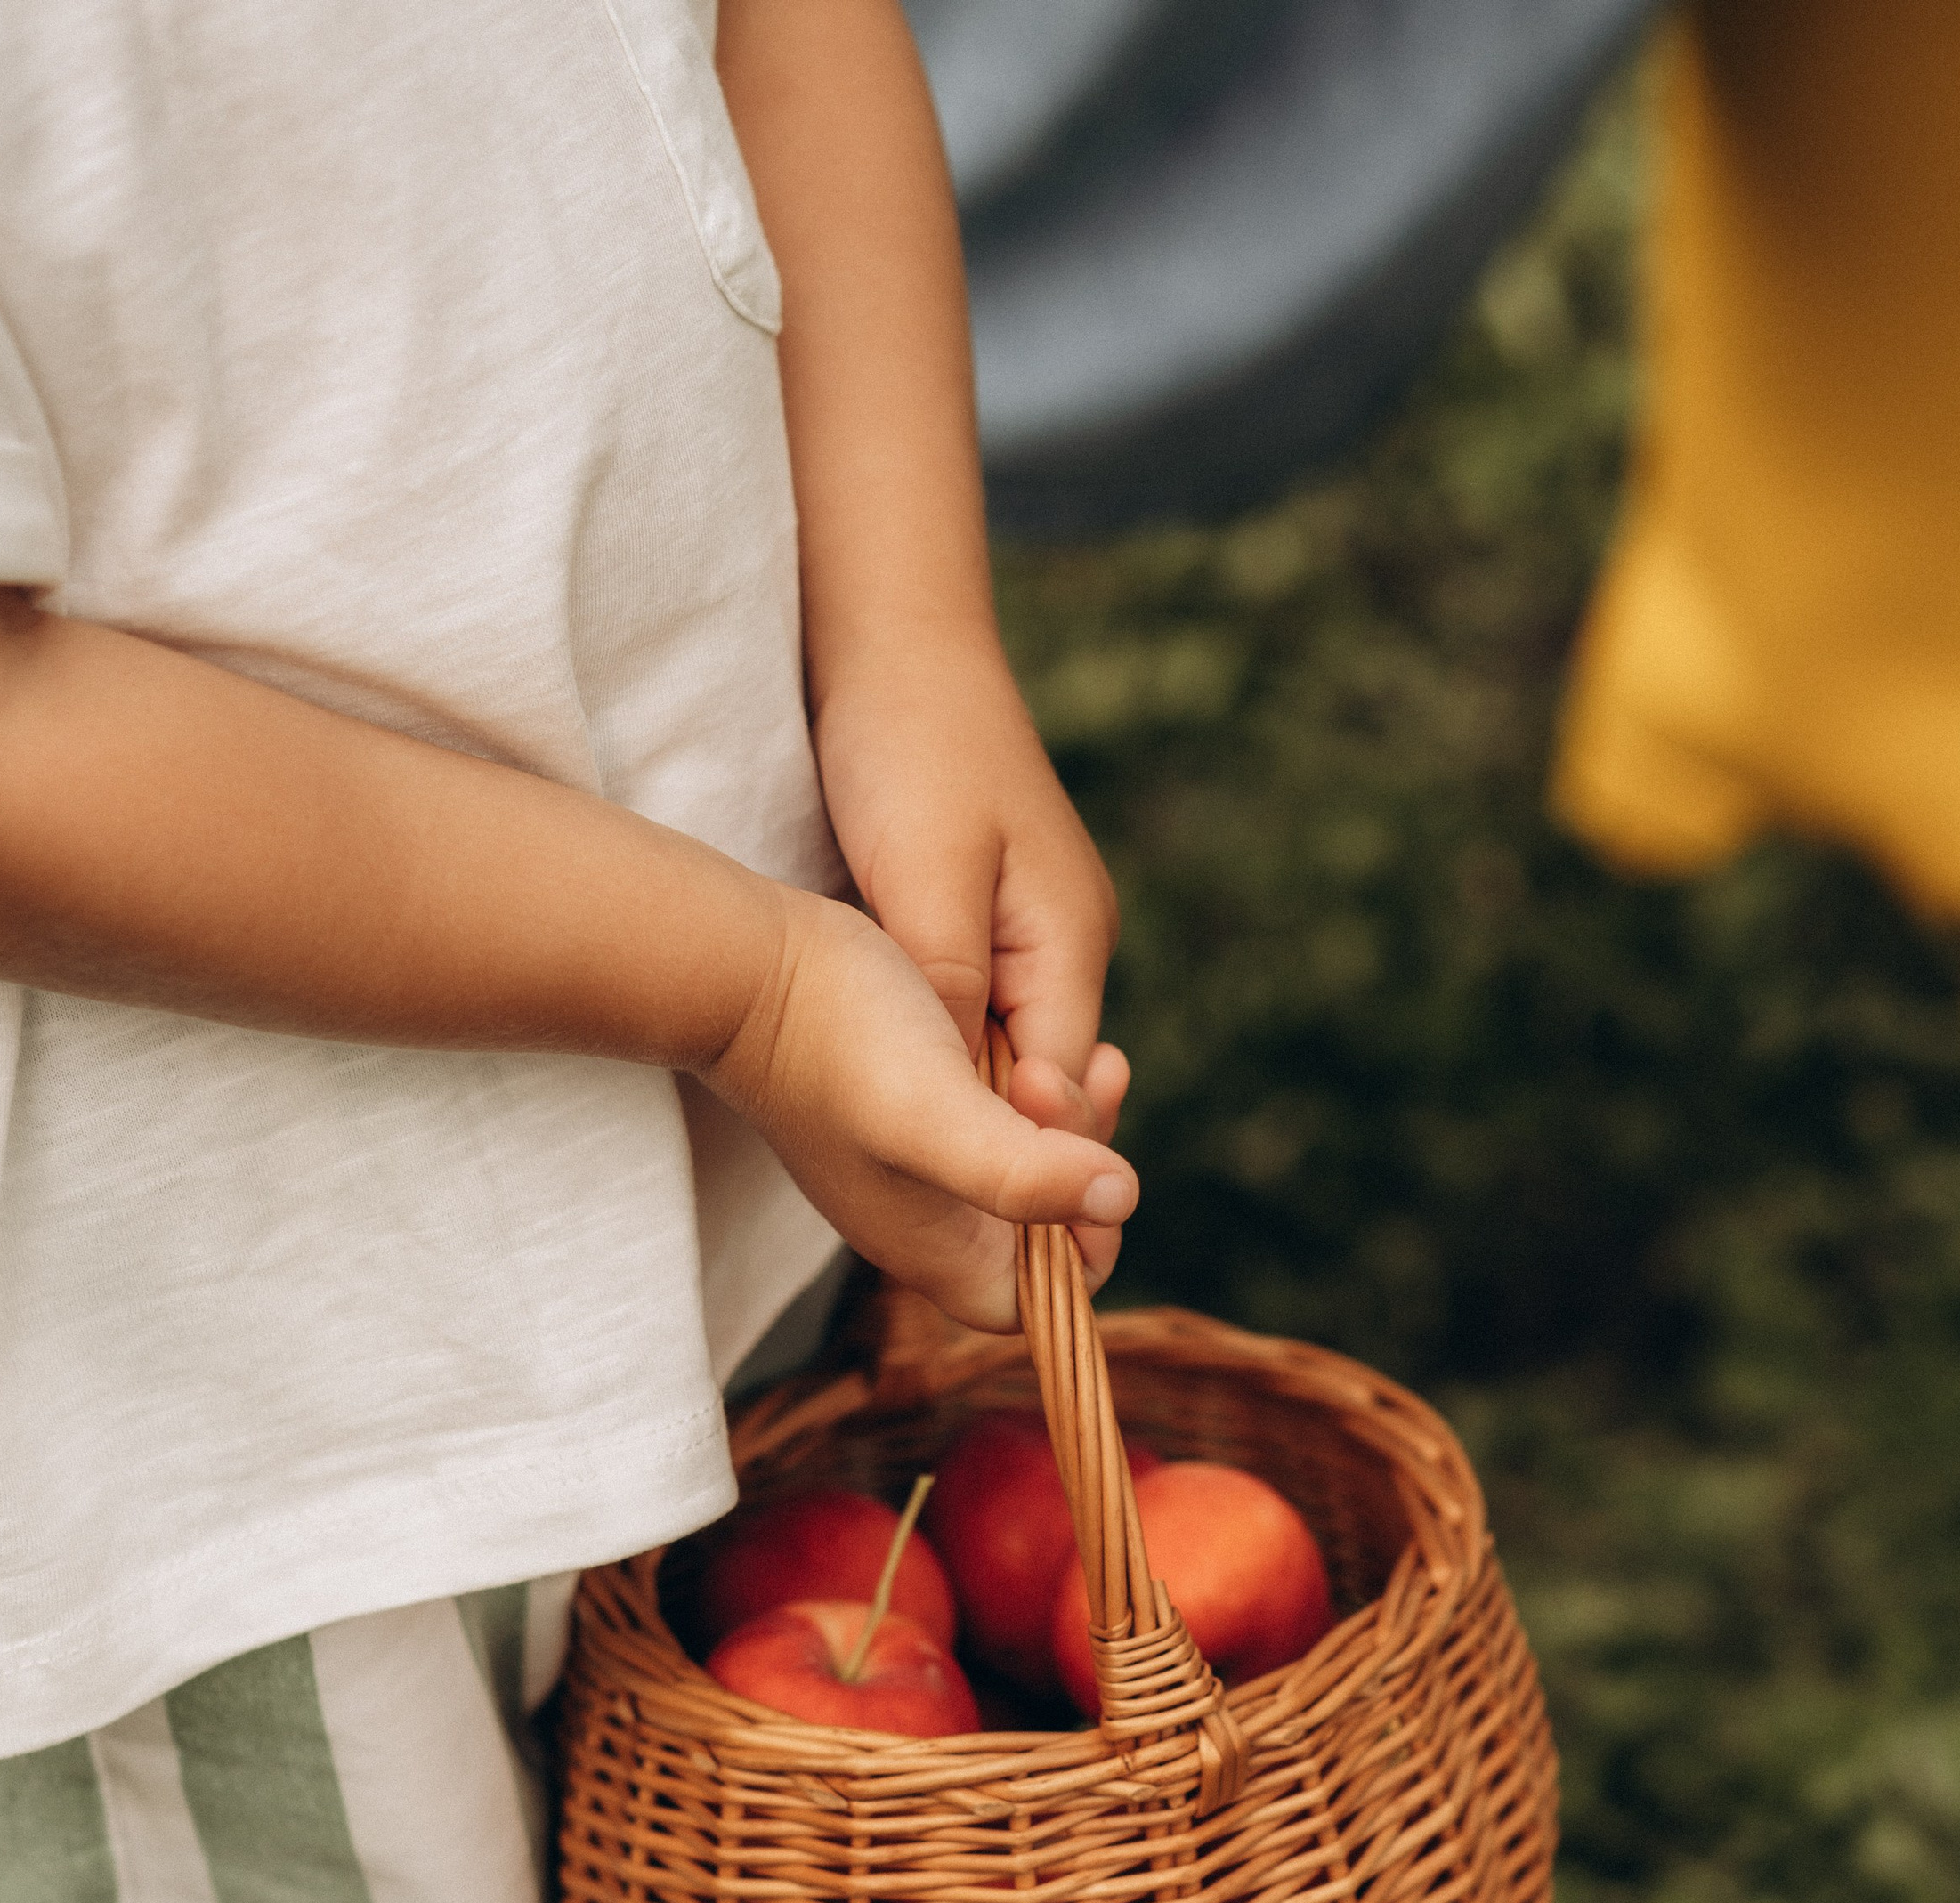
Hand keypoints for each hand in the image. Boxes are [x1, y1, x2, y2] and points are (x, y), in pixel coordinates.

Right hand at [703, 882, 1136, 1330]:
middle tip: (1055, 1076)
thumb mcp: (940, 1110)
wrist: (746, 968)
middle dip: (1076, 1159)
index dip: (1081, 1254)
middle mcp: (921, 1221)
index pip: (1034, 1305)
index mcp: (933, 1249)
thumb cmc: (837, 1039)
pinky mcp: (899, 1113)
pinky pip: (987, 1120)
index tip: (1089, 1169)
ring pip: (1017, 1166)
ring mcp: (907, 1167)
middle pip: (1036, 1230)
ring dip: (1058, 1115)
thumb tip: (1120, 1196)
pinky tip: (1026, 1034)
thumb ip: (1023, 1170)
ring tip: (1058, 1049)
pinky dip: (1023, 1084)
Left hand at [810, 631, 1131, 1179]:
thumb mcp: (925, 884)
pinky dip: (941, 1044)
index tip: (965, 1208)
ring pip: (1002, 1049)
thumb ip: (953, 994)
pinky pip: (975, 1009)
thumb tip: (989, 1102)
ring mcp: (1033, 927)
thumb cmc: (907, 749)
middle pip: (1038, 1081)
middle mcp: (1069, 943)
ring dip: (958, 1092)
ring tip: (900, 1150)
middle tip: (922, 1197)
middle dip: (991, 1133)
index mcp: (1071, 942)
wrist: (894, 637)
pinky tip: (888, 1071)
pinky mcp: (989, 911)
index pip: (1061, 1091)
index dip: (1016, 1153)